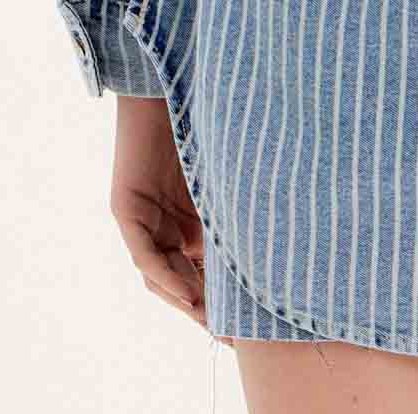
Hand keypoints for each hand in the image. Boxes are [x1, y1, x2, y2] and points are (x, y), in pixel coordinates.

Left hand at [109, 96, 233, 341]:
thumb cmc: (207, 118)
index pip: (205, 272)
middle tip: (234, 337)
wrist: (171, 80)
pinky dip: (164, 275)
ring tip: (213, 320)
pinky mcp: (126, 209)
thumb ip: (242, 207)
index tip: (255, 324)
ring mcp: (144, 221)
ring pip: (160, 277)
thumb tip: (290, 234)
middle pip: (182, 282)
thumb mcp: (231, 175)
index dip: (226, 300)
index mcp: (192, 223)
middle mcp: (166, 228)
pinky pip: (143, 254)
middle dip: (206, 312)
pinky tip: (185, 289)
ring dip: (185, 300)